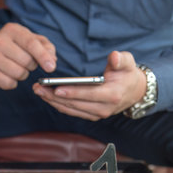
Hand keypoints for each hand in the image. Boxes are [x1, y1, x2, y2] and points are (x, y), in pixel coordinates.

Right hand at [0, 23, 56, 89]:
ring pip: (18, 74)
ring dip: (23, 74)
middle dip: (32, 65)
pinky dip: (13, 83)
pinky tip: (10, 75)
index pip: (31, 44)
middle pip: (26, 61)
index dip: (43, 57)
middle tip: (27, 62)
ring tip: (18, 67)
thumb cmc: (17, 45)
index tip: (51, 68)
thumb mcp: (33, 40)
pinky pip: (8, 84)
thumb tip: (52, 61)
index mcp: (12, 30)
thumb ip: (47, 48)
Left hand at [32, 51, 146, 120]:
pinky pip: (72, 111)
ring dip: (53, 101)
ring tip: (38, 91)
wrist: (134, 92)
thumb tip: (113, 57)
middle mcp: (104, 108)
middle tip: (38, 87)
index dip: (72, 92)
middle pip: (75, 104)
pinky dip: (59, 105)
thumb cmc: (128, 74)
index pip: (89, 94)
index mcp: (112, 95)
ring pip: (71, 109)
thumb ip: (121, 59)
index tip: (56, 89)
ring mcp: (97, 114)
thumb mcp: (129, 62)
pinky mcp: (91, 115)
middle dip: (54, 96)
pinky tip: (47, 97)